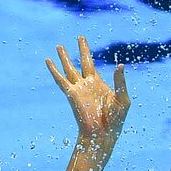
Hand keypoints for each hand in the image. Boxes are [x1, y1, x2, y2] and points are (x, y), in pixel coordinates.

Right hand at [45, 36, 129, 153]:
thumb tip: (120, 65)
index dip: (87, 51)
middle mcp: (87, 84)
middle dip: (80, 50)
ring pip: (69, 69)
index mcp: (98, 83)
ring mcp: (78, 89)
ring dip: (64, 57)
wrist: (102, 133)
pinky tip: (48, 61)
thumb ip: (120, 82)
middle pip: (81, 62)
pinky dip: (54, 70)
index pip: (91, 63)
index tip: (83, 40)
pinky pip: (61, 80)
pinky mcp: (72, 95)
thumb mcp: (122, 98)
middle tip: (78, 37)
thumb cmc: (115, 119)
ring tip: (58, 46)